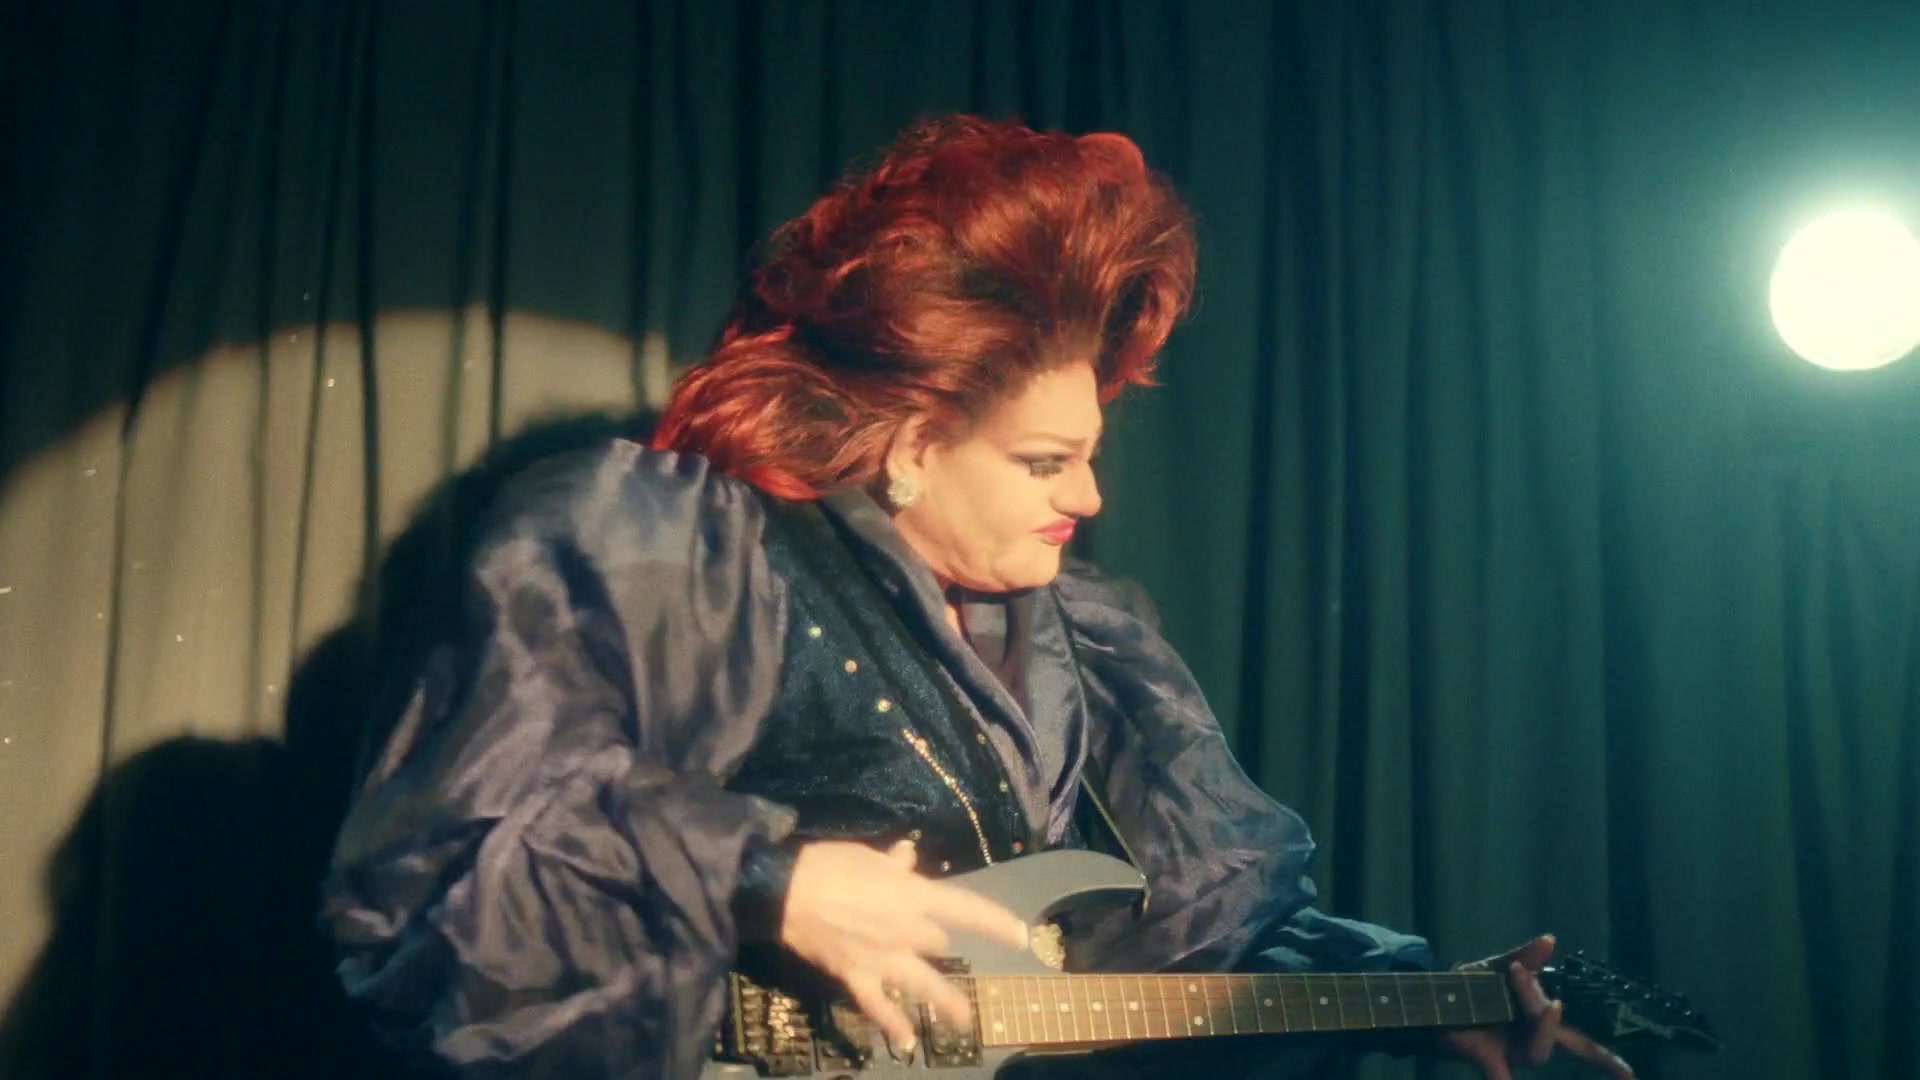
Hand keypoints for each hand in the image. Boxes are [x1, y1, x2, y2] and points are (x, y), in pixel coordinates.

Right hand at [780, 839, 1028, 1053]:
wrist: (783, 892)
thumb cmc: (828, 864)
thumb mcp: (865, 855)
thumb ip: (893, 863)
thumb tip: (907, 856)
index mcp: (913, 896)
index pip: (966, 909)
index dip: (996, 924)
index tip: (1022, 936)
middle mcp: (906, 931)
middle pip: (939, 942)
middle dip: (935, 940)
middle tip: (925, 935)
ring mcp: (883, 958)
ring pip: (923, 983)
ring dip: (945, 1001)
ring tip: (964, 1020)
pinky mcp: (856, 976)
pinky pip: (878, 1005)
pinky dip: (892, 1024)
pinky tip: (908, 1043)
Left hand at [1437, 934, 1634, 1079]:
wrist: (1432, 999)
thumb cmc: (1469, 986)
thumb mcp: (1495, 966)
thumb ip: (1525, 956)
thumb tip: (1550, 940)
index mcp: (1539, 1021)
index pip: (1581, 1042)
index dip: (1608, 1061)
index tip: (1631, 1076)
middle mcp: (1531, 1040)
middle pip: (1558, 1040)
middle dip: (1549, 1015)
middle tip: (1527, 979)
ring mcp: (1511, 1054)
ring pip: (1538, 1051)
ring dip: (1531, 1014)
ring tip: (1515, 977)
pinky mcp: (1488, 1059)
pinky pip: (1501, 1078)